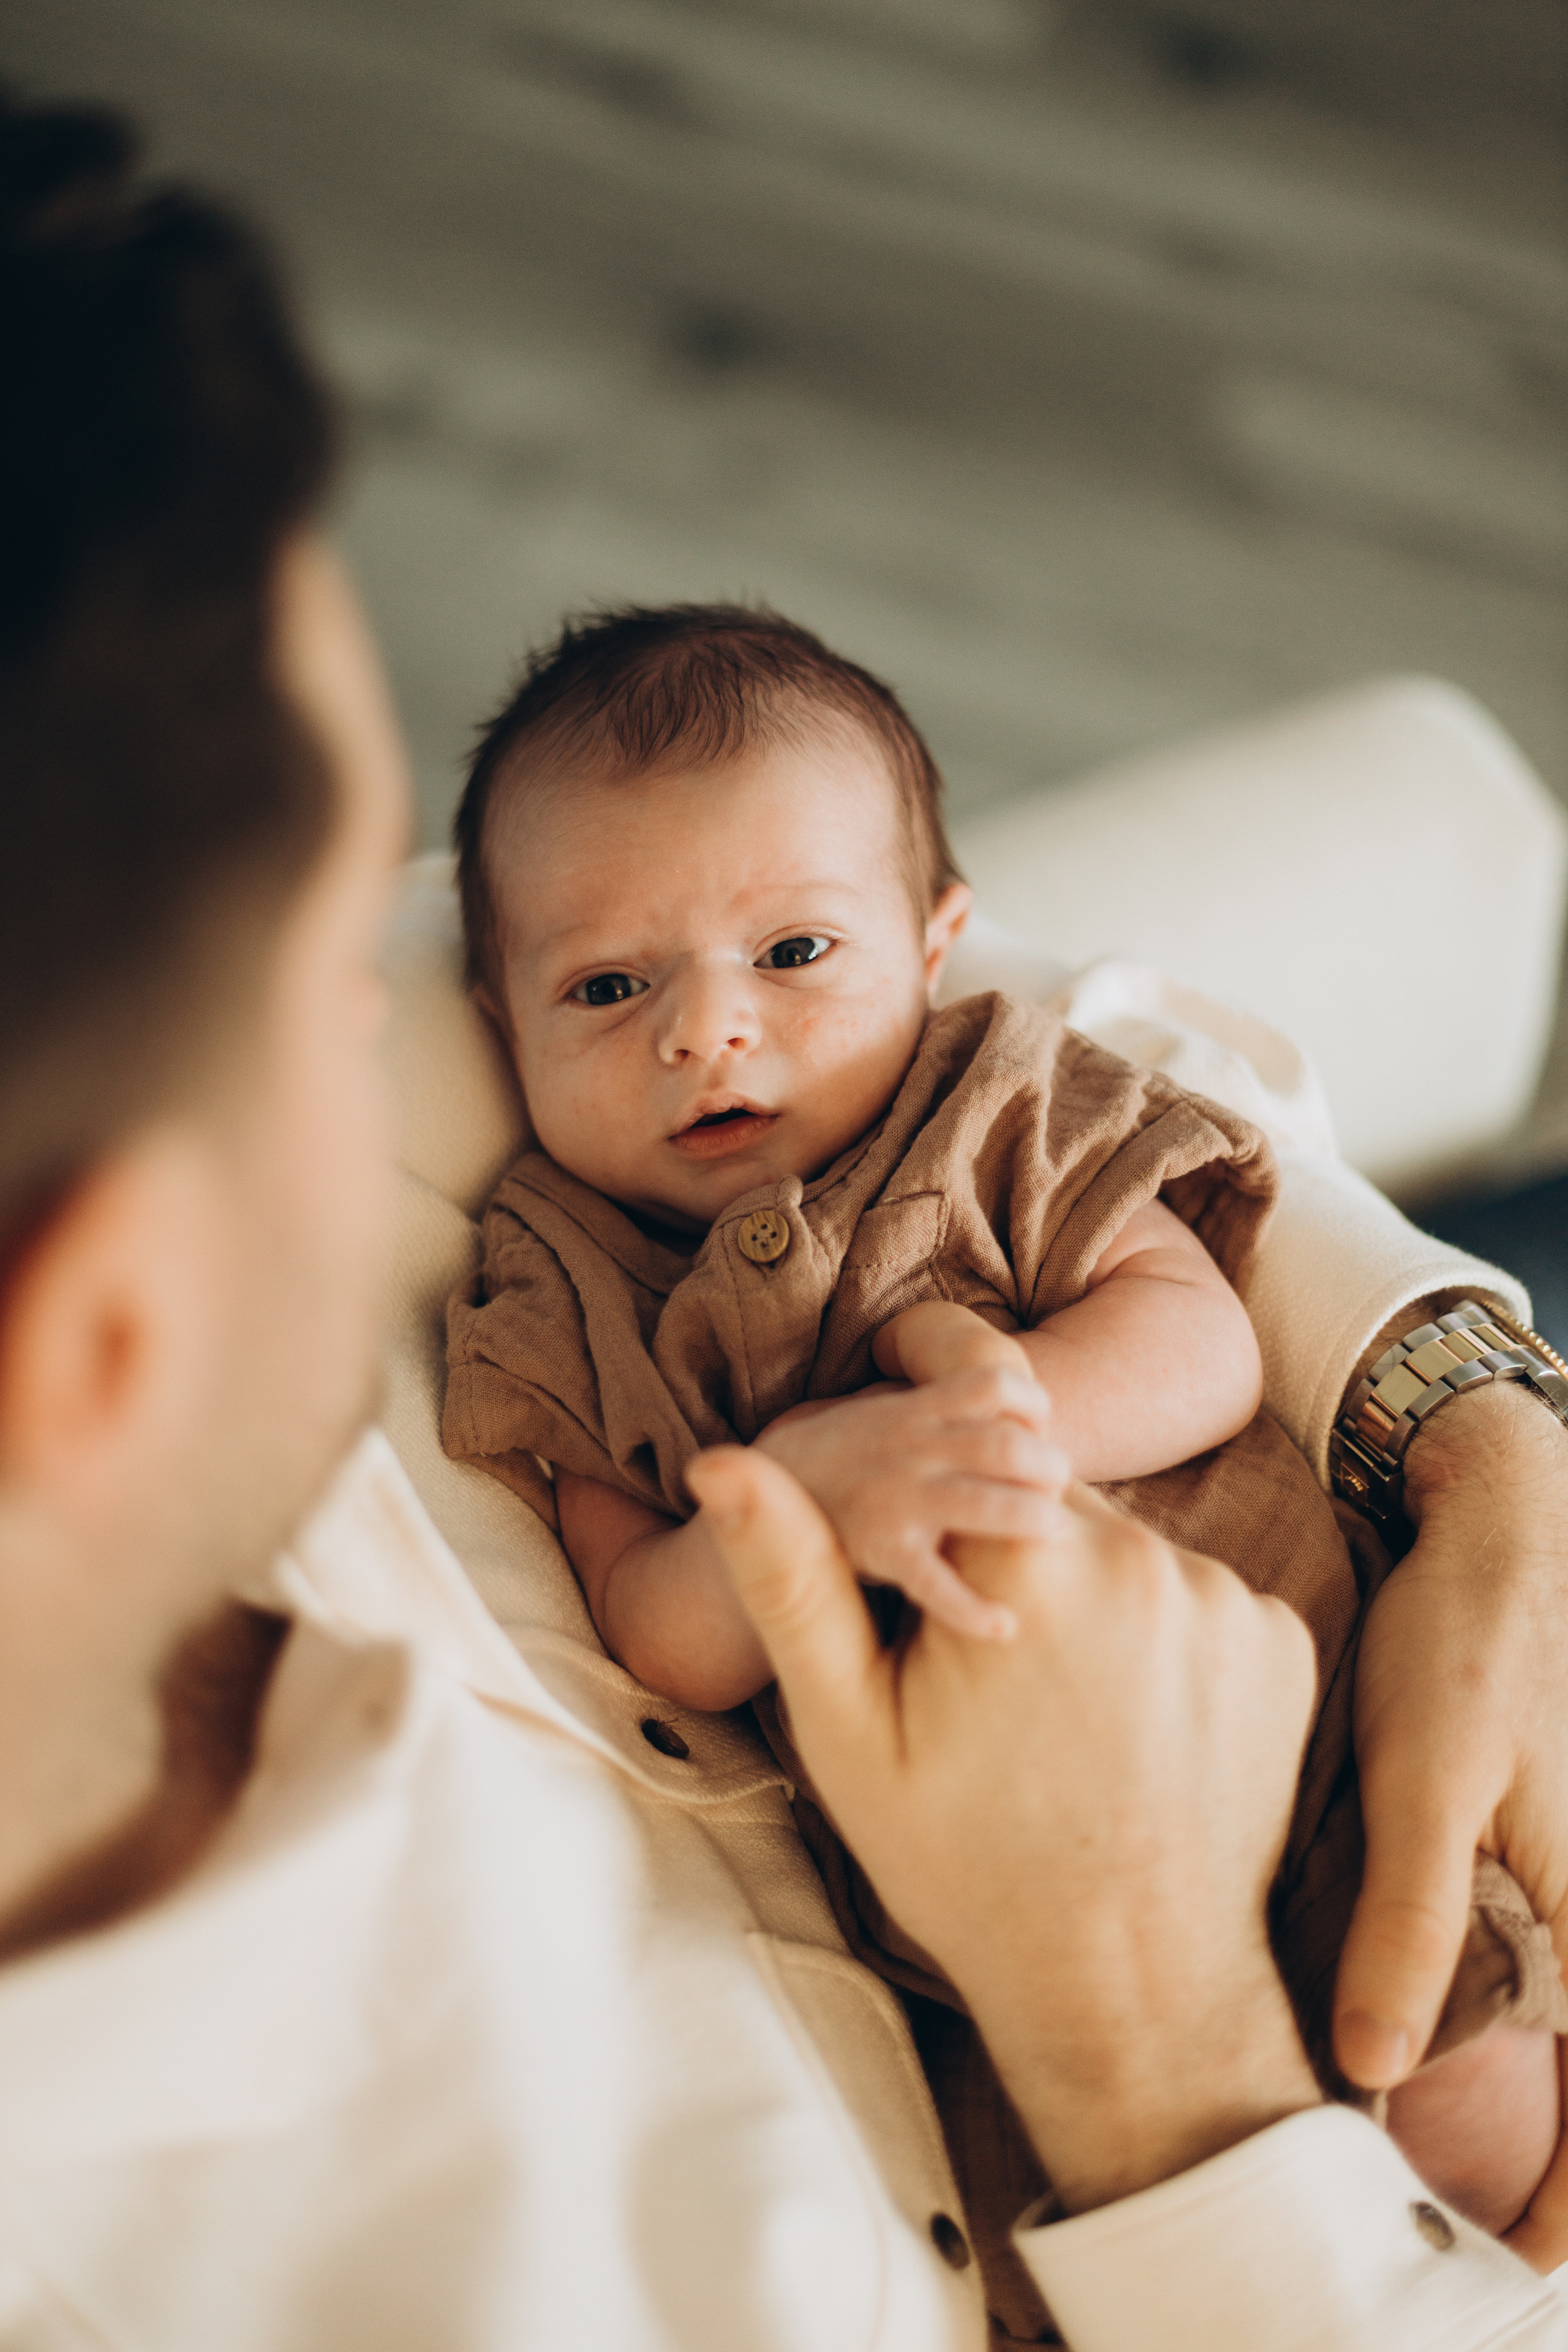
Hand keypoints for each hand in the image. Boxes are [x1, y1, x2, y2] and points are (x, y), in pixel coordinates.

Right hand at [688, 1448, 1322, 2210]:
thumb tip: (722, 1464)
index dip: (940, 1547)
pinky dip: (1168, 1642)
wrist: (1129, 1986)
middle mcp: (1143, 1554)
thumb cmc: (970, 1865)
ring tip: (1071, 1717)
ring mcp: (1226, 1598)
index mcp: (1028, 1555)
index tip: (941, 1639)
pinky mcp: (1282, 1641)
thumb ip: (789, 1580)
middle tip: (1000, 1695)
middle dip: (1021, 1572)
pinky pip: (1203, 1601)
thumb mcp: (848, 1732)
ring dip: (1095, 1604)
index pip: (964, 1479)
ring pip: (1128, 1555)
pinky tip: (1138, 1727)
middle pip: (1052, 1512)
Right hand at [754, 1354, 1067, 1641]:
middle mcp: (910, 1448)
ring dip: (1033, 1521)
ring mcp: (896, 1497)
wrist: (757, 1494)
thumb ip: (948, 1416)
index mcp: (915, 1411)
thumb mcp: (889, 1418)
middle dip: (1049, 1471)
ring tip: (1051, 1538)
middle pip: (1008, 1446)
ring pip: (990, 1503)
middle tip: (1059, 1501)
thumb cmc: (849, 1462)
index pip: (994, 1384)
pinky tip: (1002, 1626)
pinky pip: (938, 1583)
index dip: (1032, 1404)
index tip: (1040, 1434)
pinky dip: (974, 1608)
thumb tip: (1026, 1420)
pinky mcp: (879, 1550)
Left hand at [1332, 1383, 1567, 2268]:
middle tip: (1488, 2234)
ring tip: (1498, 2174)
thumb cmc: (1469, 1637)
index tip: (1515, 2266)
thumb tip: (1373, 2071)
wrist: (1514, 1519)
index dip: (1566, 2207)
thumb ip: (1408, 1921)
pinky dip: (1554, 2015)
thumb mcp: (1423, 1775)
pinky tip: (1502, 2031)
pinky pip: (1565, 1952)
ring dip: (1559, 2095)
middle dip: (1561, 2165)